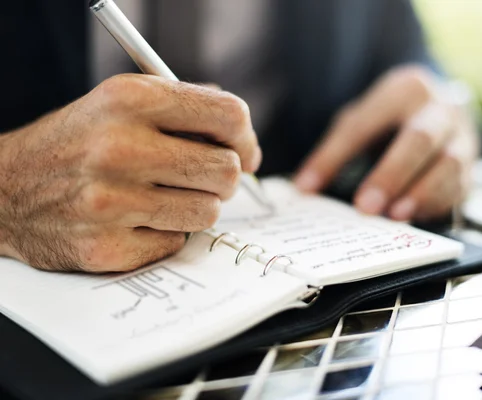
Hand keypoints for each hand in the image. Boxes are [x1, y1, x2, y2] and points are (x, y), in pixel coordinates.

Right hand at [0, 74, 260, 271]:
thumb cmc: (78, 143)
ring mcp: (110, 202)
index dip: (246, 138)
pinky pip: (175, 243)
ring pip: (208, 212)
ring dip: (195, 207)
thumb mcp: (123, 103)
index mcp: (130, 100)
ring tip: (163, 197)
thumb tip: (244, 140)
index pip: (228, 114)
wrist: (7, 189)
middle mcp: (119, 147)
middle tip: (201, 178)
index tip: (244, 152)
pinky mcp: (105, 246)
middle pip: (227, 171)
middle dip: (223, 178)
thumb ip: (186, 110)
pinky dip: (164, 234)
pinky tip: (134, 220)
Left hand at [295, 65, 479, 220]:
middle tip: (365, 206)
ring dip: (421, 193)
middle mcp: (440, 109)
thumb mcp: (361, 120)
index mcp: (406, 89)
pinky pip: (460, 188)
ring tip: (394, 216)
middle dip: (391, 174)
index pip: (364, 124)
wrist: (441, 110)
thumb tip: (305, 188)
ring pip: (449, 165)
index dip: (333, 156)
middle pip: (418, 139)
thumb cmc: (392, 120)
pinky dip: (436, 205)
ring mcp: (462, 138)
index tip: (308, 185)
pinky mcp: (472, 168)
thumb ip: (335, 151)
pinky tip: (413, 219)